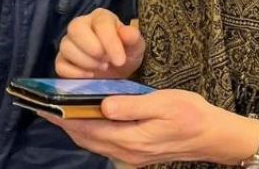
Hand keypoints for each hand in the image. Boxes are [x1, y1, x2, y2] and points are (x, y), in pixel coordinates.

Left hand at [39, 89, 258, 166]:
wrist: (214, 136)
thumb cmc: (191, 114)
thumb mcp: (163, 103)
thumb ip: (131, 105)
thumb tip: (103, 105)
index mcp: (132, 138)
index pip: (89, 129)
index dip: (65, 118)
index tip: (45, 106)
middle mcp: (127, 152)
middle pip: (87, 139)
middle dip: (64, 124)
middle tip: (44, 107)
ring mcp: (132, 155)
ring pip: (95, 143)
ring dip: (76, 129)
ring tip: (60, 112)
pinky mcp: (137, 154)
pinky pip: (106, 144)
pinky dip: (91, 133)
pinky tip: (88, 120)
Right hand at [56, 9, 144, 78]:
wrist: (118, 70)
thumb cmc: (126, 52)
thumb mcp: (135, 46)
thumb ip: (133, 38)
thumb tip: (126, 33)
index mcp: (100, 17)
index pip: (100, 23)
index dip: (110, 42)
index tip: (120, 60)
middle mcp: (81, 25)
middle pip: (75, 28)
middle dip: (92, 48)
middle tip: (106, 62)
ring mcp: (69, 43)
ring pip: (66, 47)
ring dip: (85, 62)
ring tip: (101, 68)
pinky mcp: (62, 60)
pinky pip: (60, 65)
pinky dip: (74, 73)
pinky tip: (90, 77)